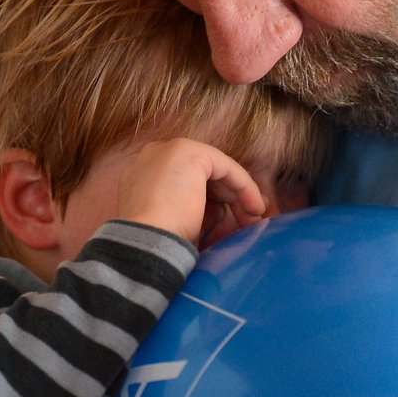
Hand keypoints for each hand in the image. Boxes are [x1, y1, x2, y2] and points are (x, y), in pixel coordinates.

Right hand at [114, 137, 266, 247]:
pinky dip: (244, 187)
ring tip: (253, 221)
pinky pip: (226, 167)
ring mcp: (169, 151)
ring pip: (216, 171)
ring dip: (238, 195)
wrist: (145, 244)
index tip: (232, 224)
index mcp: (142, 176)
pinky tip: (254, 208)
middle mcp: (152, 156)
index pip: (186, 183)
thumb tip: (224, 211)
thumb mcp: (178, 225)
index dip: (214, 202)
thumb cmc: (160, 245)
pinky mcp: (190, 152)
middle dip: (229, 198)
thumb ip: (198, 212)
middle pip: (202, 175)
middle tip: (248, 222)